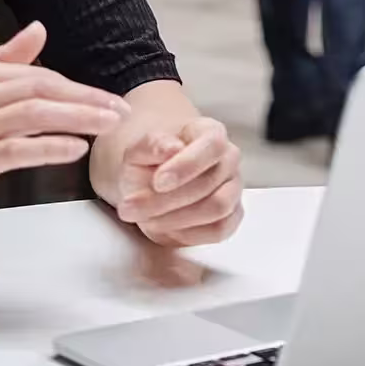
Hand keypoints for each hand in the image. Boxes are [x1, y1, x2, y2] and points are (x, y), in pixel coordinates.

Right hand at [0, 22, 128, 220]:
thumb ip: (4, 60)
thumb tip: (40, 29)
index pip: (38, 74)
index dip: (78, 87)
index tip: (107, 100)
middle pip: (43, 89)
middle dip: (87, 99)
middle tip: (120, 111)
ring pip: (36, 115)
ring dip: (79, 119)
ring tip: (109, 127)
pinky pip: (19, 149)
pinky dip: (51, 147)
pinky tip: (76, 149)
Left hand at [111, 116, 243, 247]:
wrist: (153, 183)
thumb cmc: (150, 163)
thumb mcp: (139, 151)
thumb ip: (153, 145)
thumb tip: (172, 148)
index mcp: (210, 131)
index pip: (212, 144)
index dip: (187, 165)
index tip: (158, 182)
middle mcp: (228, 158)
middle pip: (210, 182)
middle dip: (167, 200)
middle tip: (131, 208)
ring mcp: (234, 188)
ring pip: (217, 208)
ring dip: (175, 218)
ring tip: (144, 219)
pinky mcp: (232, 216)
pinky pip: (219, 230)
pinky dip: (188, 234)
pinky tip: (164, 228)